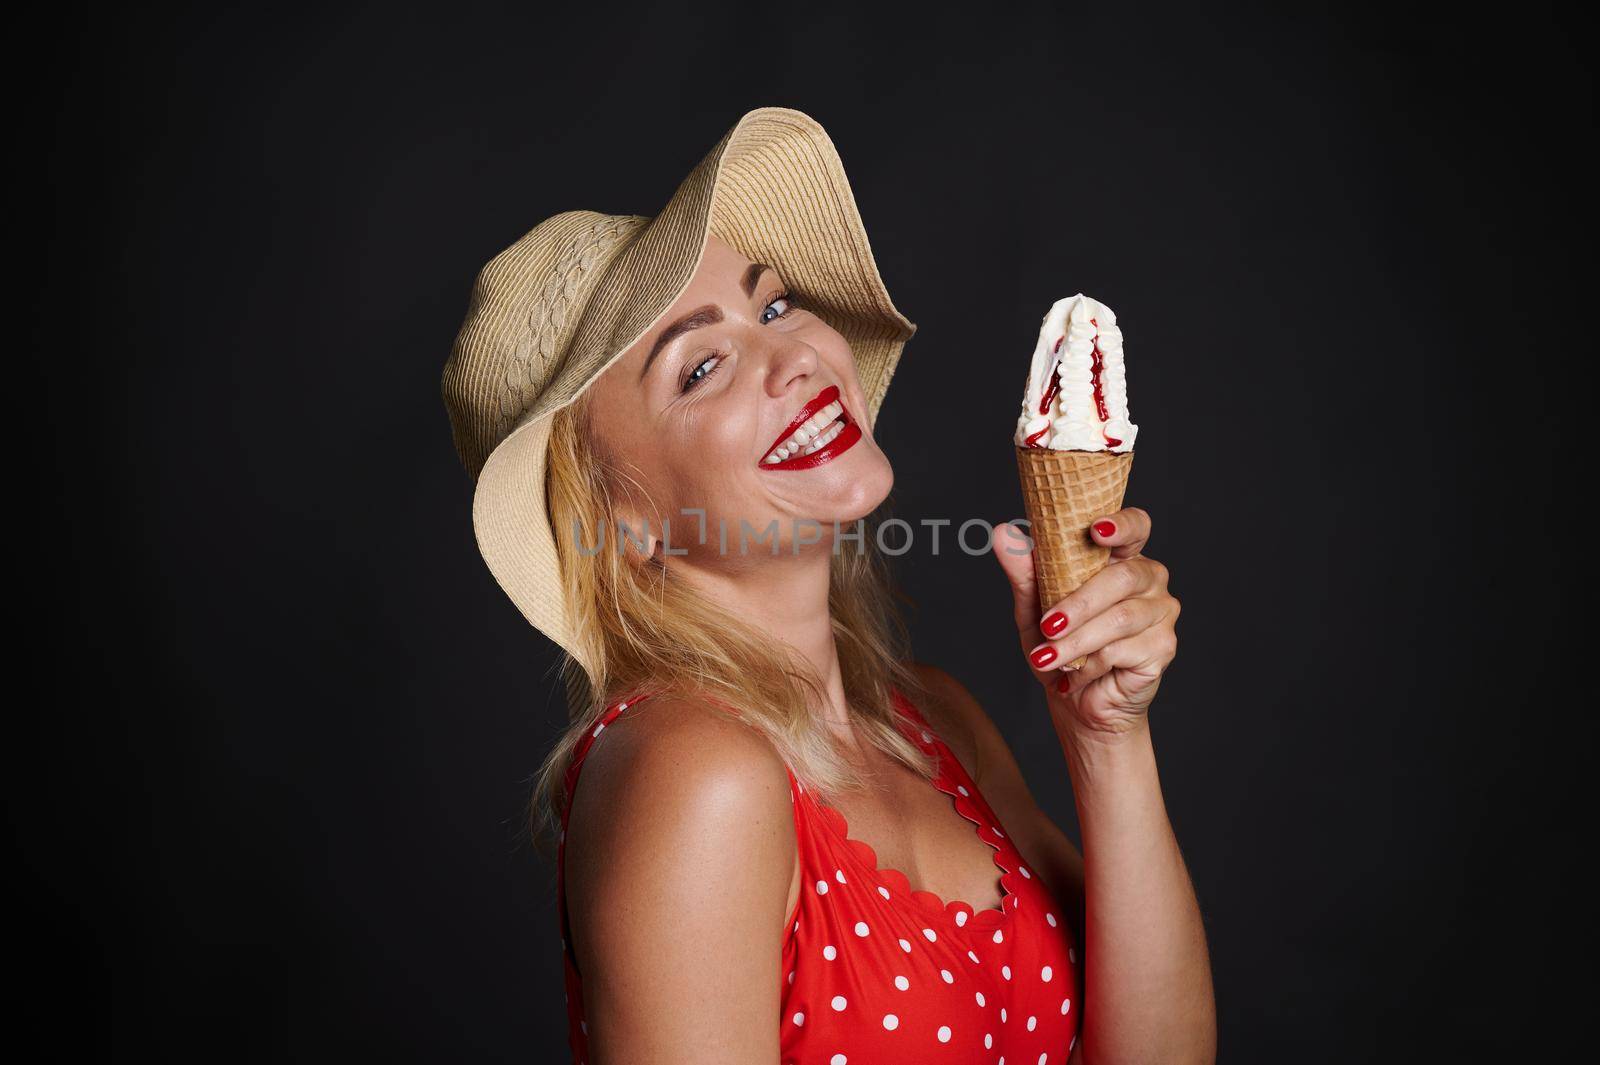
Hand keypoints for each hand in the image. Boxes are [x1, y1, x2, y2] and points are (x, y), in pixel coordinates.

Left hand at [991, 508, 1179, 739]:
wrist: (1076, 702)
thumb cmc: (1059, 646)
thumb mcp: (1033, 607)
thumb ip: (1024, 571)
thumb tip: (1002, 533)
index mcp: (1121, 557)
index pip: (1135, 526)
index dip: (1121, 524)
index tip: (1097, 530)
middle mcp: (1149, 578)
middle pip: (1121, 578)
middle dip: (1079, 603)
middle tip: (1047, 625)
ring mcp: (1161, 612)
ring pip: (1119, 618)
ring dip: (1076, 641)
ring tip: (1046, 658)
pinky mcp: (1163, 647)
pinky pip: (1122, 650)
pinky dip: (1089, 664)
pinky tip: (1076, 674)